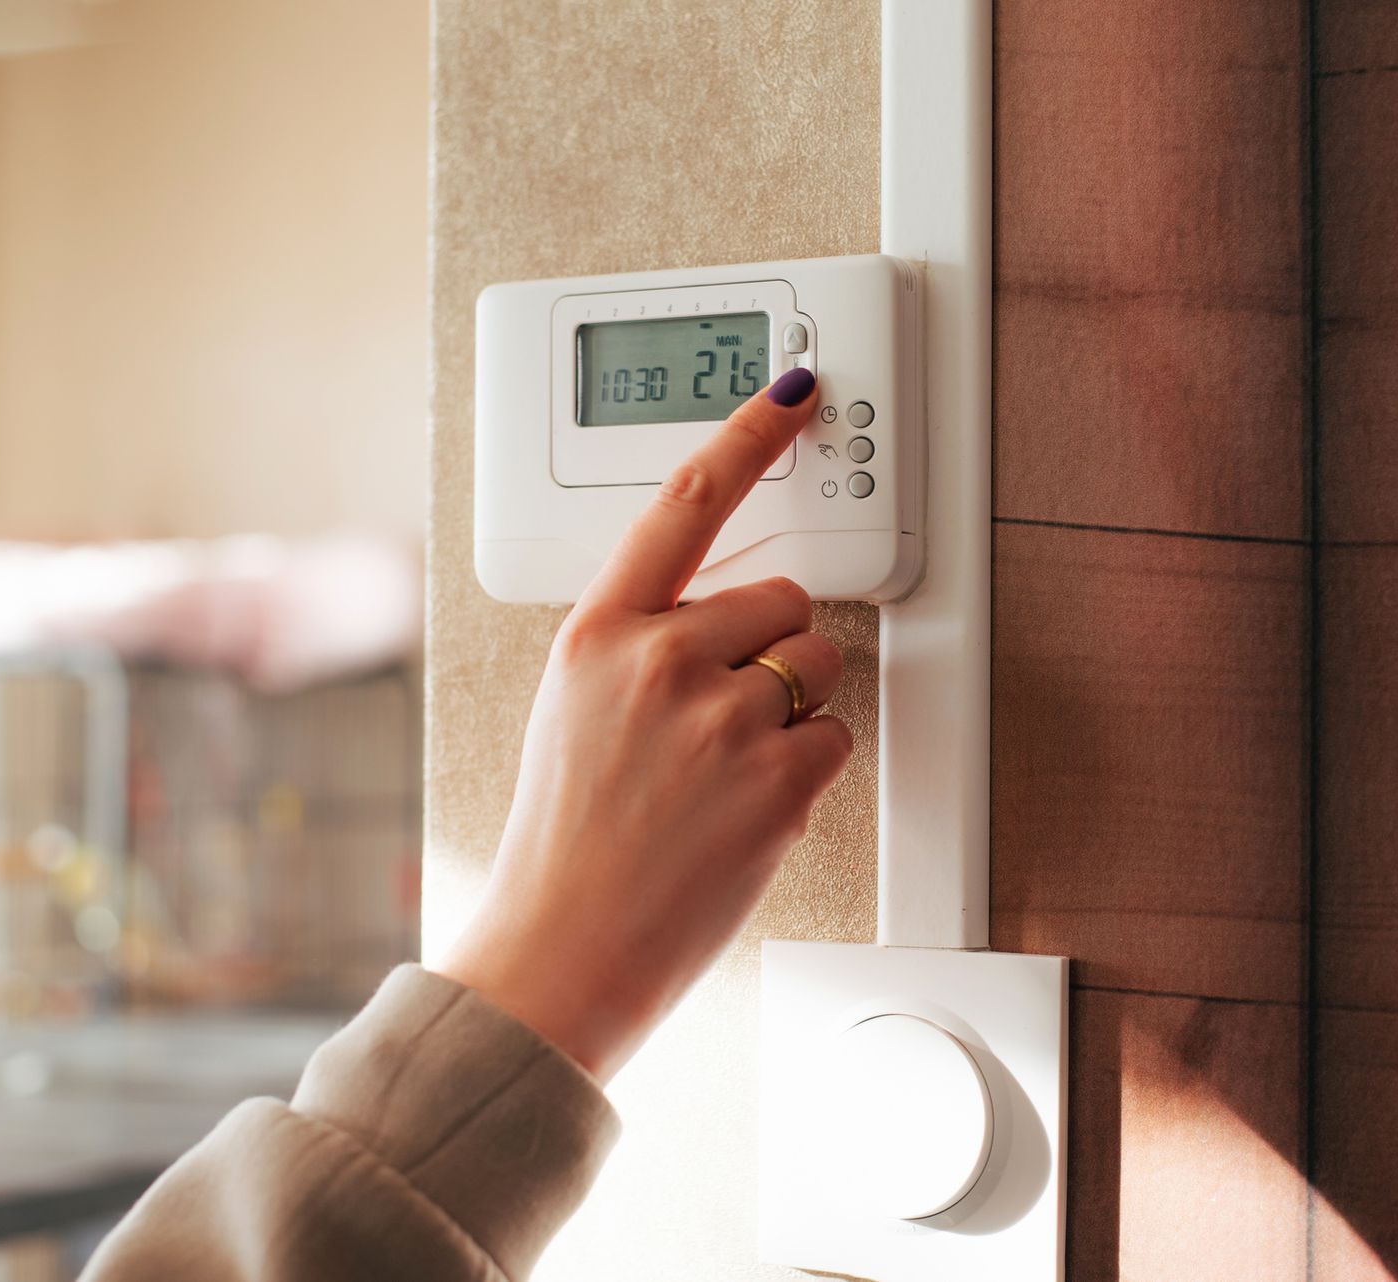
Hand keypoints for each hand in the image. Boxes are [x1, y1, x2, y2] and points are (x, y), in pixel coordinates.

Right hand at [438, 368, 850, 1078]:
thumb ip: (640, 642)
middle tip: (721, 718)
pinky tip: (744, 809)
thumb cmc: (565, 840)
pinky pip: (834, 737)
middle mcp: (659, 660)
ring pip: (818, 664)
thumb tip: (720, 611)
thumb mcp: (573, 709)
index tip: (793, 391)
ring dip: (793, 708)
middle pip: (781, 597)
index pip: (684, 503)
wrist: (564, 949)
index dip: (749, 436)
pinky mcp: (777, 779)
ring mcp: (722, 718)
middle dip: (774, 646)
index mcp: (599, 635)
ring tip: (724, 772)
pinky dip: (805, 770)